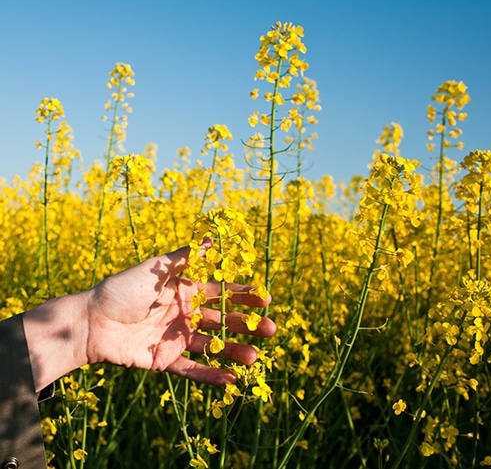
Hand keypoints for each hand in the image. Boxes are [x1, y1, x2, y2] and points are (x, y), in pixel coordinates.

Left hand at [24, 245, 274, 390]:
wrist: (91, 320)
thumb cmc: (122, 289)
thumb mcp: (155, 268)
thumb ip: (184, 257)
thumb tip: (210, 237)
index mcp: (185, 291)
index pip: (222, 293)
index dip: (244, 295)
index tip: (266, 299)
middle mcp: (185, 315)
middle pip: (223, 320)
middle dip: (247, 324)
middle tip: (271, 330)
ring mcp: (177, 339)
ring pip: (212, 346)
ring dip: (234, 351)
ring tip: (255, 358)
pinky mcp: (165, 361)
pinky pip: (191, 369)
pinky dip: (210, 375)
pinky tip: (232, 380)